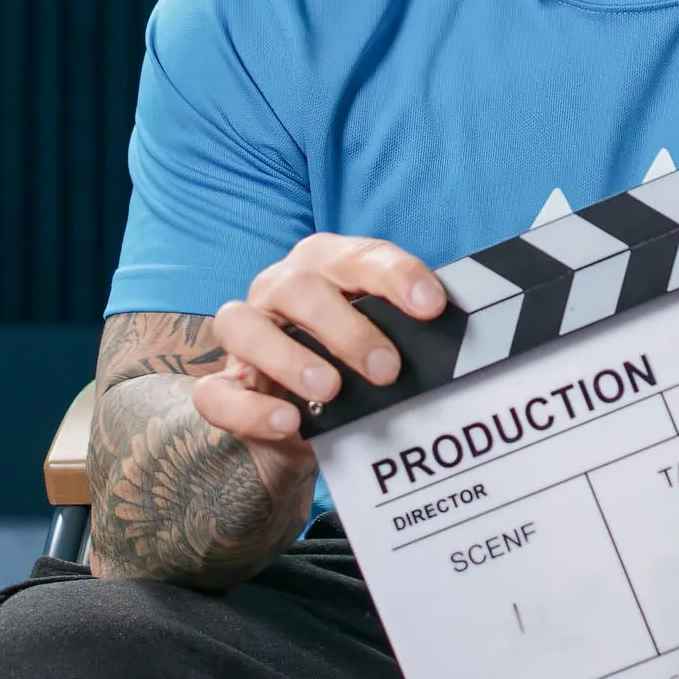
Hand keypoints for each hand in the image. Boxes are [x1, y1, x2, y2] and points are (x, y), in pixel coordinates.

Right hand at [194, 233, 450, 457]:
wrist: (305, 420)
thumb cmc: (355, 364)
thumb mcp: (386, 342)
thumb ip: (411, 336)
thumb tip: (462, 347)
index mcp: (324, 265)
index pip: (360, 257)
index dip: (396, 276)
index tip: (432, 305)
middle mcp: (278, 289)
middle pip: (300, 288)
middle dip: (347, 328)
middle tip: (387, 368)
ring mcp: (244, 333)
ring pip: (242, 324)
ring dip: (289, 356)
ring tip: (330, 390)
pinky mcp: (224, 385)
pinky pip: (216, 391)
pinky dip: (251, 407)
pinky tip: (288, 422)